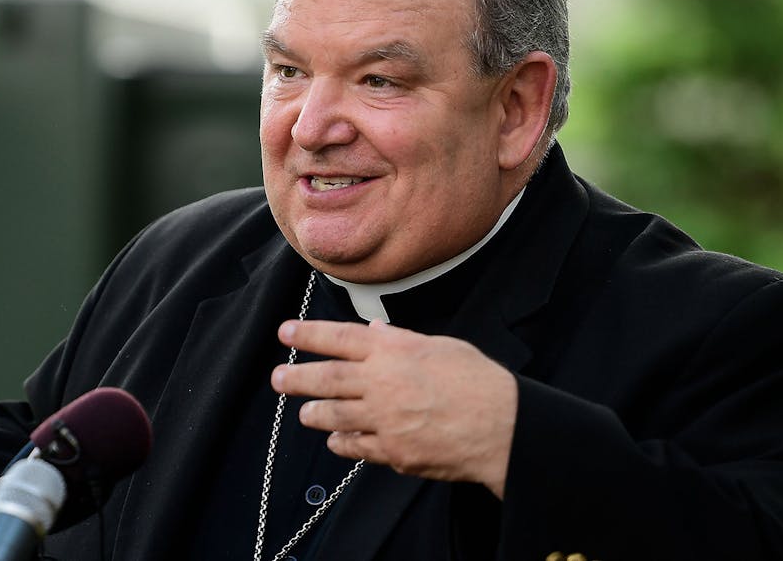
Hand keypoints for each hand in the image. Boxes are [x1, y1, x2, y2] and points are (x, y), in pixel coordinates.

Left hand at [270, 319, 517, 497]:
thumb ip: (401, 340)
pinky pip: (355, 447)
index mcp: (393, 353)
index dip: (308, 334)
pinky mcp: (392, 452)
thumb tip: (375, 331)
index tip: (285, 333)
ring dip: (314, 412)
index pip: (339, 338)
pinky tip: (335, 439)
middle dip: (296, 377)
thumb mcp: (441, 347)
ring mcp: (384, 420)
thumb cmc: (479, 383)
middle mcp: (382, 384)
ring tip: (304, 411)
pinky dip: (341, 442)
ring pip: (333, 415)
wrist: (504, 428)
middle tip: (278, 378)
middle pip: (325, 378)